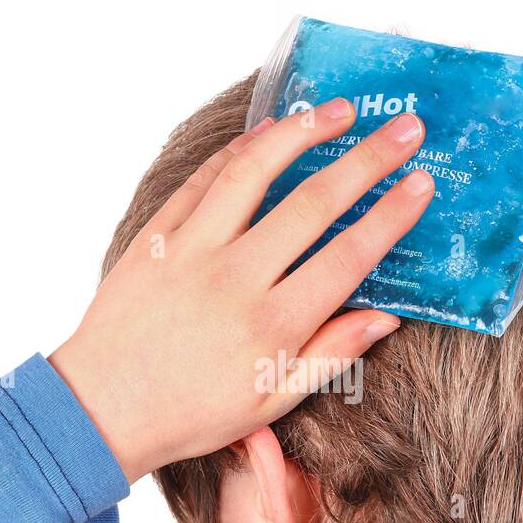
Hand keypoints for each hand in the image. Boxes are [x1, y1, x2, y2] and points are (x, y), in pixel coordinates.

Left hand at [49, 97, 432, 483]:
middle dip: (368, 160)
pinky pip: (203, 180)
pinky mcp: (157, 236)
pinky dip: (239, 149)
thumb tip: (384, 317)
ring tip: (339, 109)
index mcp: (273, 325)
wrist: (101, 410)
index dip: (391, 215)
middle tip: (405, 128)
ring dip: (302, 132)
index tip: (422, 183)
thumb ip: (330, 355)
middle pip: (314, 203)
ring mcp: (192, 251)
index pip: (348, 257)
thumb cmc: (191, 413)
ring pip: (255, 172)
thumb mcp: (271, 401)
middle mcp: (236, 279)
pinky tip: (269, 131)